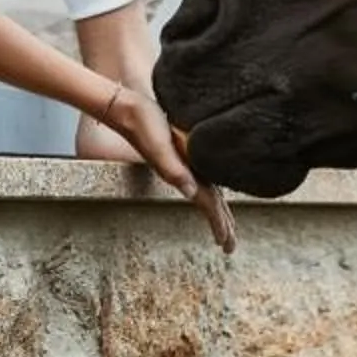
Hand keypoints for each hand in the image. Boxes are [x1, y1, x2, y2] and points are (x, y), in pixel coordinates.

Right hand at [98, 79, 236, 254]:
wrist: (125, 108)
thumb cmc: (142, 123)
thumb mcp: (158, 147)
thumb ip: (172, 169)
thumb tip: (191, 192)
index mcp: (182, 173)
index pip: (207, 204)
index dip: (219, 224)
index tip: (227, 245)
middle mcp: (183, 172)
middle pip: (209, 203)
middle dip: (221, 226)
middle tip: (230, 248)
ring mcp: (182, 164)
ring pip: (205, 193)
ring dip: (216, 212)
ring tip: (225, 227)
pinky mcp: (180, 153)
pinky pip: (200, 178)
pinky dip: (209, 192)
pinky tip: (209, 190)